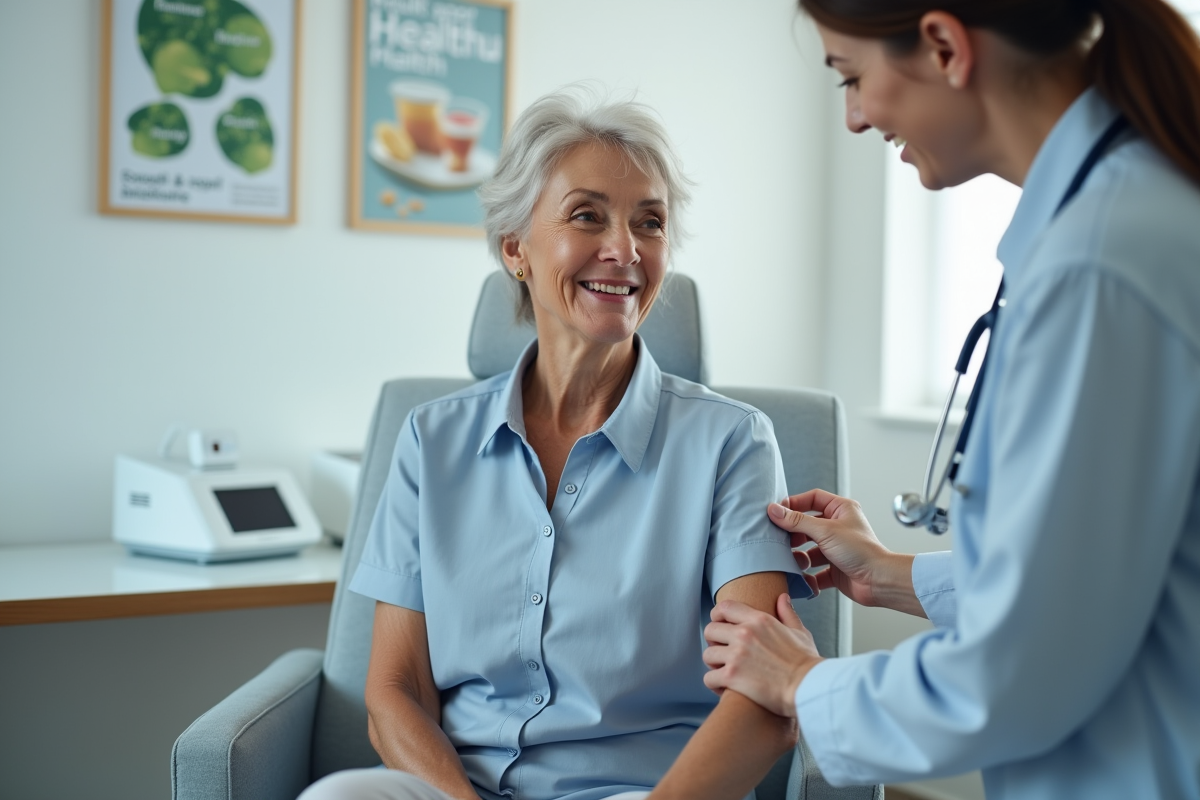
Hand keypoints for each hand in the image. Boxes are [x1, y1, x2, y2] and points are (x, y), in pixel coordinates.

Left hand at [702, 594, 821, 718]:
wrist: (809, 688)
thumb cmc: (806, 663)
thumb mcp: (800, 632)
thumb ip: (788, 613)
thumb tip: (782, 597)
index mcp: (759, 620)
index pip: (725, 607)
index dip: (717, 615)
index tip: (718, 624)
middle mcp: (744, 634)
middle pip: (710, 630)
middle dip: (713, 642)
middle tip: (722, 652)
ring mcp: (736, 655)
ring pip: (707, 655)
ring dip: (713, 665)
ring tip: (723, 671)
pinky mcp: (731, 677)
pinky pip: (708, 678)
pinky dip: (714, 684)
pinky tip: (724, 688)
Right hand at [771, 489, 921, 615]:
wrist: (879, 581)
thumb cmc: (861, 551)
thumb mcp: (825, 530)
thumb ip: (797, 521)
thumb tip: (774, 510)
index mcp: (841, 510)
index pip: (812, 499)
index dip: (794, 503)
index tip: (777, 512)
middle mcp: (839, 527)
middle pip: (807, 525)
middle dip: (793, 534)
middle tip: (780, 539)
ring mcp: (836, 549)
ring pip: (809, 550)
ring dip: (799, 557)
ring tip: (794, 561)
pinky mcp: (835, 569)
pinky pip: (814, 571)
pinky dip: (807, 576)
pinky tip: (804, 579)